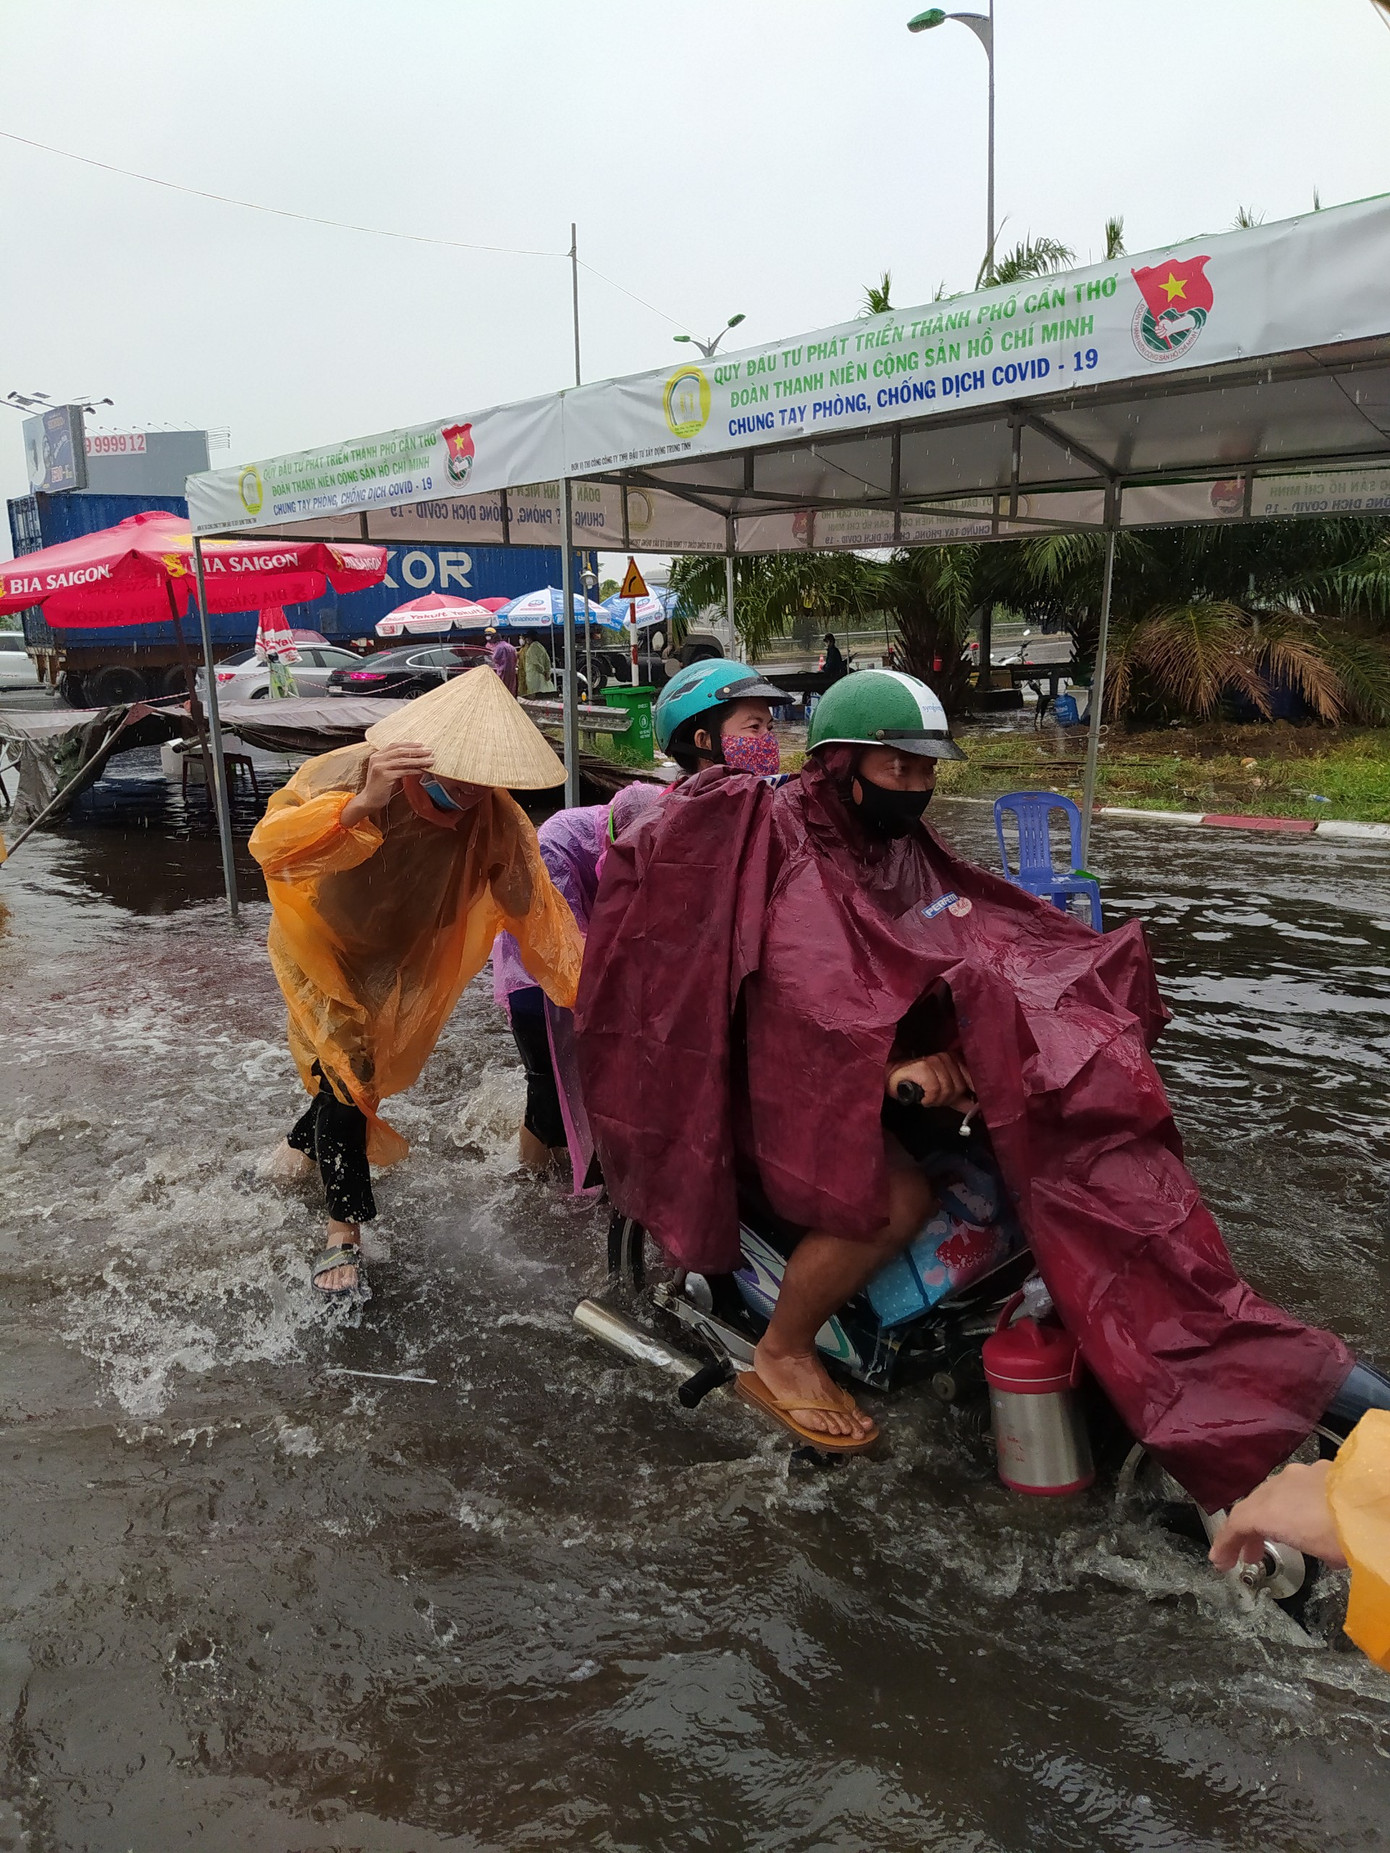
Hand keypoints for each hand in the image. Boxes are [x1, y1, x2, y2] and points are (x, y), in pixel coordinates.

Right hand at [342, 741, 433, 826]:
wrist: (369, 800)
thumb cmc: (380, 787)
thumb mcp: (387, 771)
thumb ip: (395, 763)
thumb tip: (414, 758)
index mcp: (377, 755)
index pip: (395, 745)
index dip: (409, 744)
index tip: (421, 744)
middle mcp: (377, 759)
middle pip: (400, 751)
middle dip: (416, 750)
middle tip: (429, 750)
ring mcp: (380, 767)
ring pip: (403, 760)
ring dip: (418, 760)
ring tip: (430, 760)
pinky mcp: (385, 776)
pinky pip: (403, 771)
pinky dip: (414, 770)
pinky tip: (422, 770)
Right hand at [886, 1054, 973, 1111]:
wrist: (890, 1079)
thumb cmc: (915, 1085)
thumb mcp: (941, 1092)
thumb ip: (958, 1097)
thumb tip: (974, 1107)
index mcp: (952, 1059)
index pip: (970, 1076)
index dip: (971, 1089)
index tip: (974, 1102)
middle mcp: (944, 1056)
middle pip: (958, 1087)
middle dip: (947, 1099)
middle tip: (933, 1099)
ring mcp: (933, 1060)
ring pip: (947, 1089)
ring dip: (935, 1100)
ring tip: (926, 1097)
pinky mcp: (922, 1067)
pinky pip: (934, 1090)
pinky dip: (928, 1099)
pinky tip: (922, 1098)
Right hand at [1208, 1459, 1346, 1570]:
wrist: (1372, 1507)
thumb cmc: (1343, 1535)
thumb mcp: (1321, 1553)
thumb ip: (1307, 1547)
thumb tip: (1322, 1551)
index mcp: (1269, 1508)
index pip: (1237, 1523)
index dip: (1225, 1544)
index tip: (1220, 1562)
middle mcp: (1278, 1485)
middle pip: (1254, 1506)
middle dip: (1249, 1532)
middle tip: (1249, 1557)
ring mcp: (1300, 1473)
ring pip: (1275, 1493)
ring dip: (1273, 1515)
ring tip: (1280, 1537)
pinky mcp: (1321, 1468)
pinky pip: (1299, 1486)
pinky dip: (1296, 1503)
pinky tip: (1310, 1517)